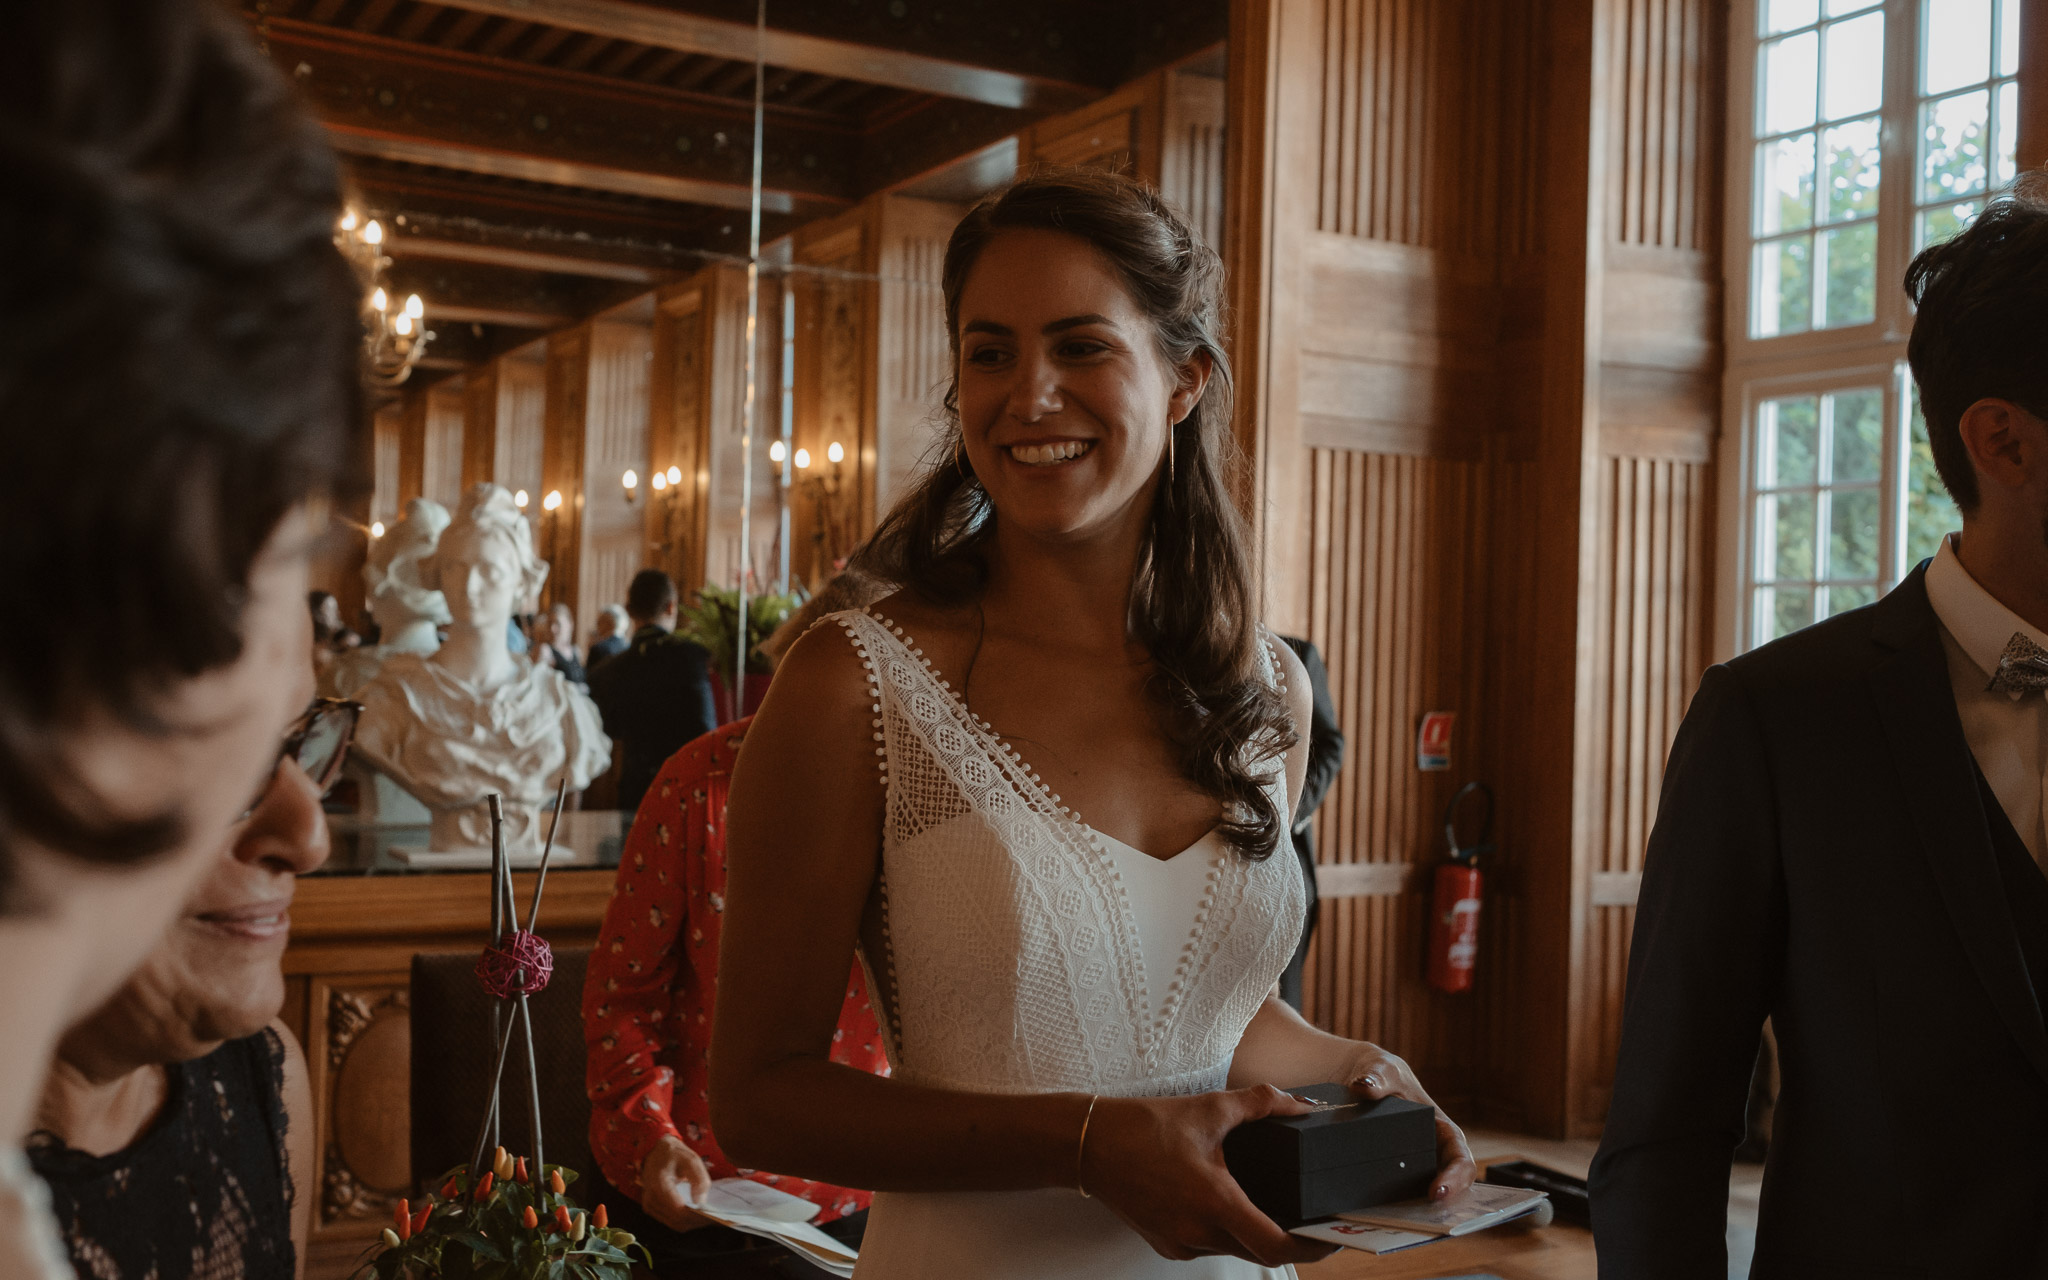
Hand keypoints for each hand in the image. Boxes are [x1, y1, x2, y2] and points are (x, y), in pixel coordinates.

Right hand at [638, 1134, 714, 1232]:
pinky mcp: (652, 1209)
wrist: (654, 1151)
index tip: (714, 1215)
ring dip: (692, 1223)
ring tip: (710, 1217)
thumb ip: (699, 1179)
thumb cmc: (673, 1154)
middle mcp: (651, 1200)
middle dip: (697, 1222)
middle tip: (717, 1218)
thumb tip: (700, 1202)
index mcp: (659, 1186)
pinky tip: (698, 1215)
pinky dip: (685, 1221)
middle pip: (677, 1221)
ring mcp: (650, 1206)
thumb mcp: (691, 1159)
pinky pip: (671, 1220)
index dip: (697, 1217)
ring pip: (674, 1224)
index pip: (679, 1211)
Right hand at [1077, 1085, 1340, 1266]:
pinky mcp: (1165, 1243)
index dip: (1312, 1248)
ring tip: (1276, 1208)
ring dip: (1255, 1234)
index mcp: (1215, 1202)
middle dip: (1291, 1240)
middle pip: (1260, 1253)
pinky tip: (1228, 1204)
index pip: (1277, 1246)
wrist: (1087, 1144)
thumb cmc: (1141, 1127)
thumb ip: (1261, 1103)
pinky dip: (1226, 1231)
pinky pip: (1208, 1245)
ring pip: (1234, 1250)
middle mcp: (1198, 1232)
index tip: (1332, 1237)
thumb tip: (1300, 1103)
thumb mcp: (1209, 1108)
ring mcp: (1179, 1243)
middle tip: (1315, 1221)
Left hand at [1341, 1045, 1476, 1200]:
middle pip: (1445, 1183)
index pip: (1460, 1158)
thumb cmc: (1382, 1073)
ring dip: (1415, 1206)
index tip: (1437, 1191)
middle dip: (1439, 1200)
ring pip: (1420, 1193)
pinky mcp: (1387, 1171)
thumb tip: (1363, 1088)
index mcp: (1441, 1129)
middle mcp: (1430, 1152)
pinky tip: (1371, 1209)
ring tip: (1399, 1216)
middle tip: (1421, 1210)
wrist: (1359, 1079)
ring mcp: (1409, 1164)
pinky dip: (1388, 1202)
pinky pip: (1392, 1192)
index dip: (1455, 1177)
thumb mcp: (1382, 1070)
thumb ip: (1376, 1077)